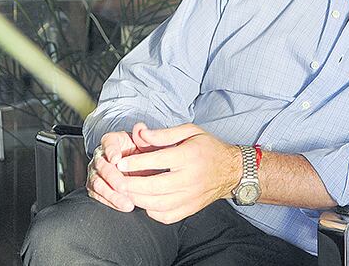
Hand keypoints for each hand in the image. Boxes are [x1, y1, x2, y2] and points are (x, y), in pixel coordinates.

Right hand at [86, 122, 157, 211]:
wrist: (140, 165)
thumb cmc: (142, 153)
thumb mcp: (147, 143)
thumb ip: (144, 136)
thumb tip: (141, 128)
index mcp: (112, 141)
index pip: (108, 142)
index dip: (111, 150)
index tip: (116, 159)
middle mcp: (101, 156)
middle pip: (101, 165)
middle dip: (112, 177)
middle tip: (123, 186)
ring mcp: (96, 172)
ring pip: (98, 183)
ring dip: (111, 194)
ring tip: (126, 203)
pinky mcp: (96, 186)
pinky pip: (98, 195)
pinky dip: (110, 202)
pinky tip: (122, 206)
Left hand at [114, 123, 241, 223]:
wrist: (231, 170)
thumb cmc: (207, 147)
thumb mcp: (189, 132)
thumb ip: (164, 134)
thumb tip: (140, 133)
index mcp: (190, 156)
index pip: (158, 160)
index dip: (136, 163)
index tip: (120, 163)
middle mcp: (191, 178)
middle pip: (155, 186)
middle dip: (132, 185)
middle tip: (117, 181)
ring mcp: (191, 196)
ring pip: (158, 204)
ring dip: (137, 199)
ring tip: (126, 191)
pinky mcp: (190, 209)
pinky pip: (166, 216)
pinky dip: (151, 211)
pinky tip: (144, 202)